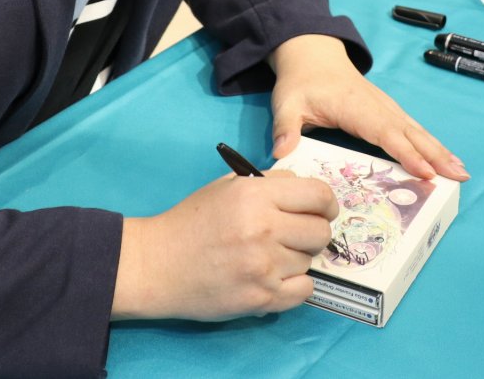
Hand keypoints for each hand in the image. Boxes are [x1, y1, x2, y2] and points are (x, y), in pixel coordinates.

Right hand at [111, 170, 337, 320]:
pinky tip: (273, 277)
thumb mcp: (227, 188)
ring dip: (296, 259)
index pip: (318, 195)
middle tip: (295, 235)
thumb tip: (306, 189)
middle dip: (313, 232)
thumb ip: (269, 185)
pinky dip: (294, 285)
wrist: (157, 264)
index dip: (326, 203)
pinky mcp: (261, 298)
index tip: (322, 210)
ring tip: (268, 257)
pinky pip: (304, 291)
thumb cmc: (191, 222)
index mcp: (255, 196)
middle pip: (321, 231)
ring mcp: (263, 266)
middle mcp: (263, 229)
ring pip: (310, 261)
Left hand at [268, 34, 469, 182]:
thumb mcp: (287, 104)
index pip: (384, 132)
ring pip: (416, 130)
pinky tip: (444, 157)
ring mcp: (385, 107)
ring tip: (460, 171)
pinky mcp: (387, 110)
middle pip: (410, 133)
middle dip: (435, 154)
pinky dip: (430, 143)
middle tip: (459, 176)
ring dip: (439, 150)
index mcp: (355, 106)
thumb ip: (284, 128)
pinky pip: (412, 128)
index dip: (406, 153)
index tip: (425, 172)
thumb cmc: (300, 82)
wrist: (312, 54)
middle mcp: (377, 106)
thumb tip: (281, 154)